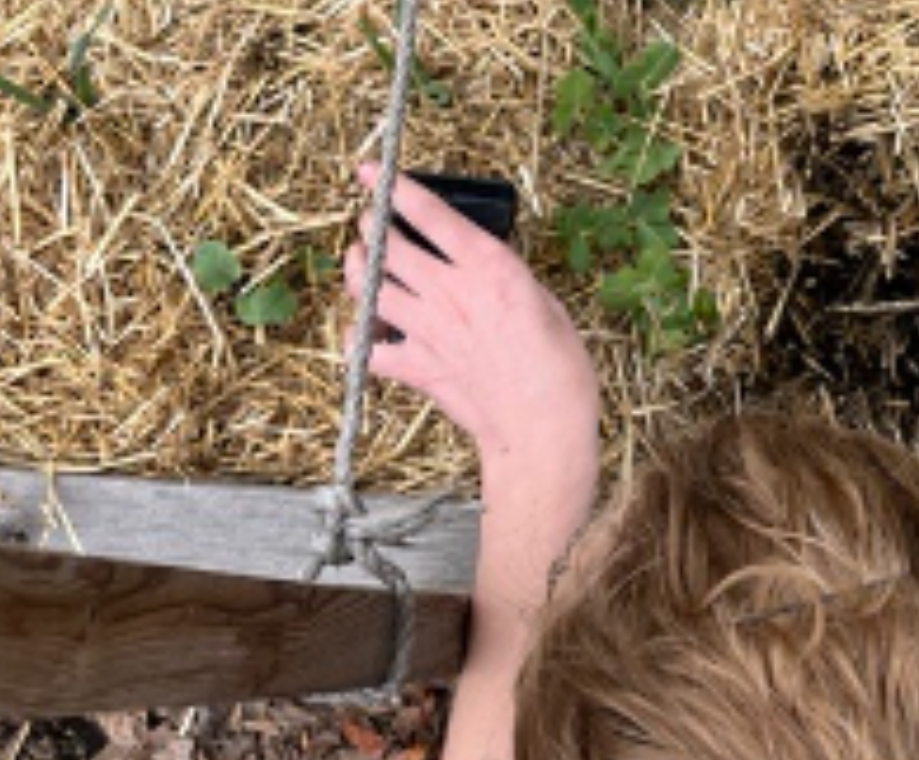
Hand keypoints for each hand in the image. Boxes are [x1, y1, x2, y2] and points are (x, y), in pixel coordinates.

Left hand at [342, 163, 597, 471]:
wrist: (543, 428)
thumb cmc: (560, 371)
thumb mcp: (545, 304)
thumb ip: (504, 280)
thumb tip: (482, 269)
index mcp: (488, 269)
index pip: (429, 214)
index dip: (394, 187)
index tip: (373, 172)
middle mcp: (450, 293)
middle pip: (386, 245)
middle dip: (371, 226)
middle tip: (371, 222)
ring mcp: (427, 330)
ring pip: (367, 286)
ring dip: (358, 271)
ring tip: (362, 264)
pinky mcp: (416, 366)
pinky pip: (366, 348)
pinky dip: (360, 339)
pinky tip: (368, 333)